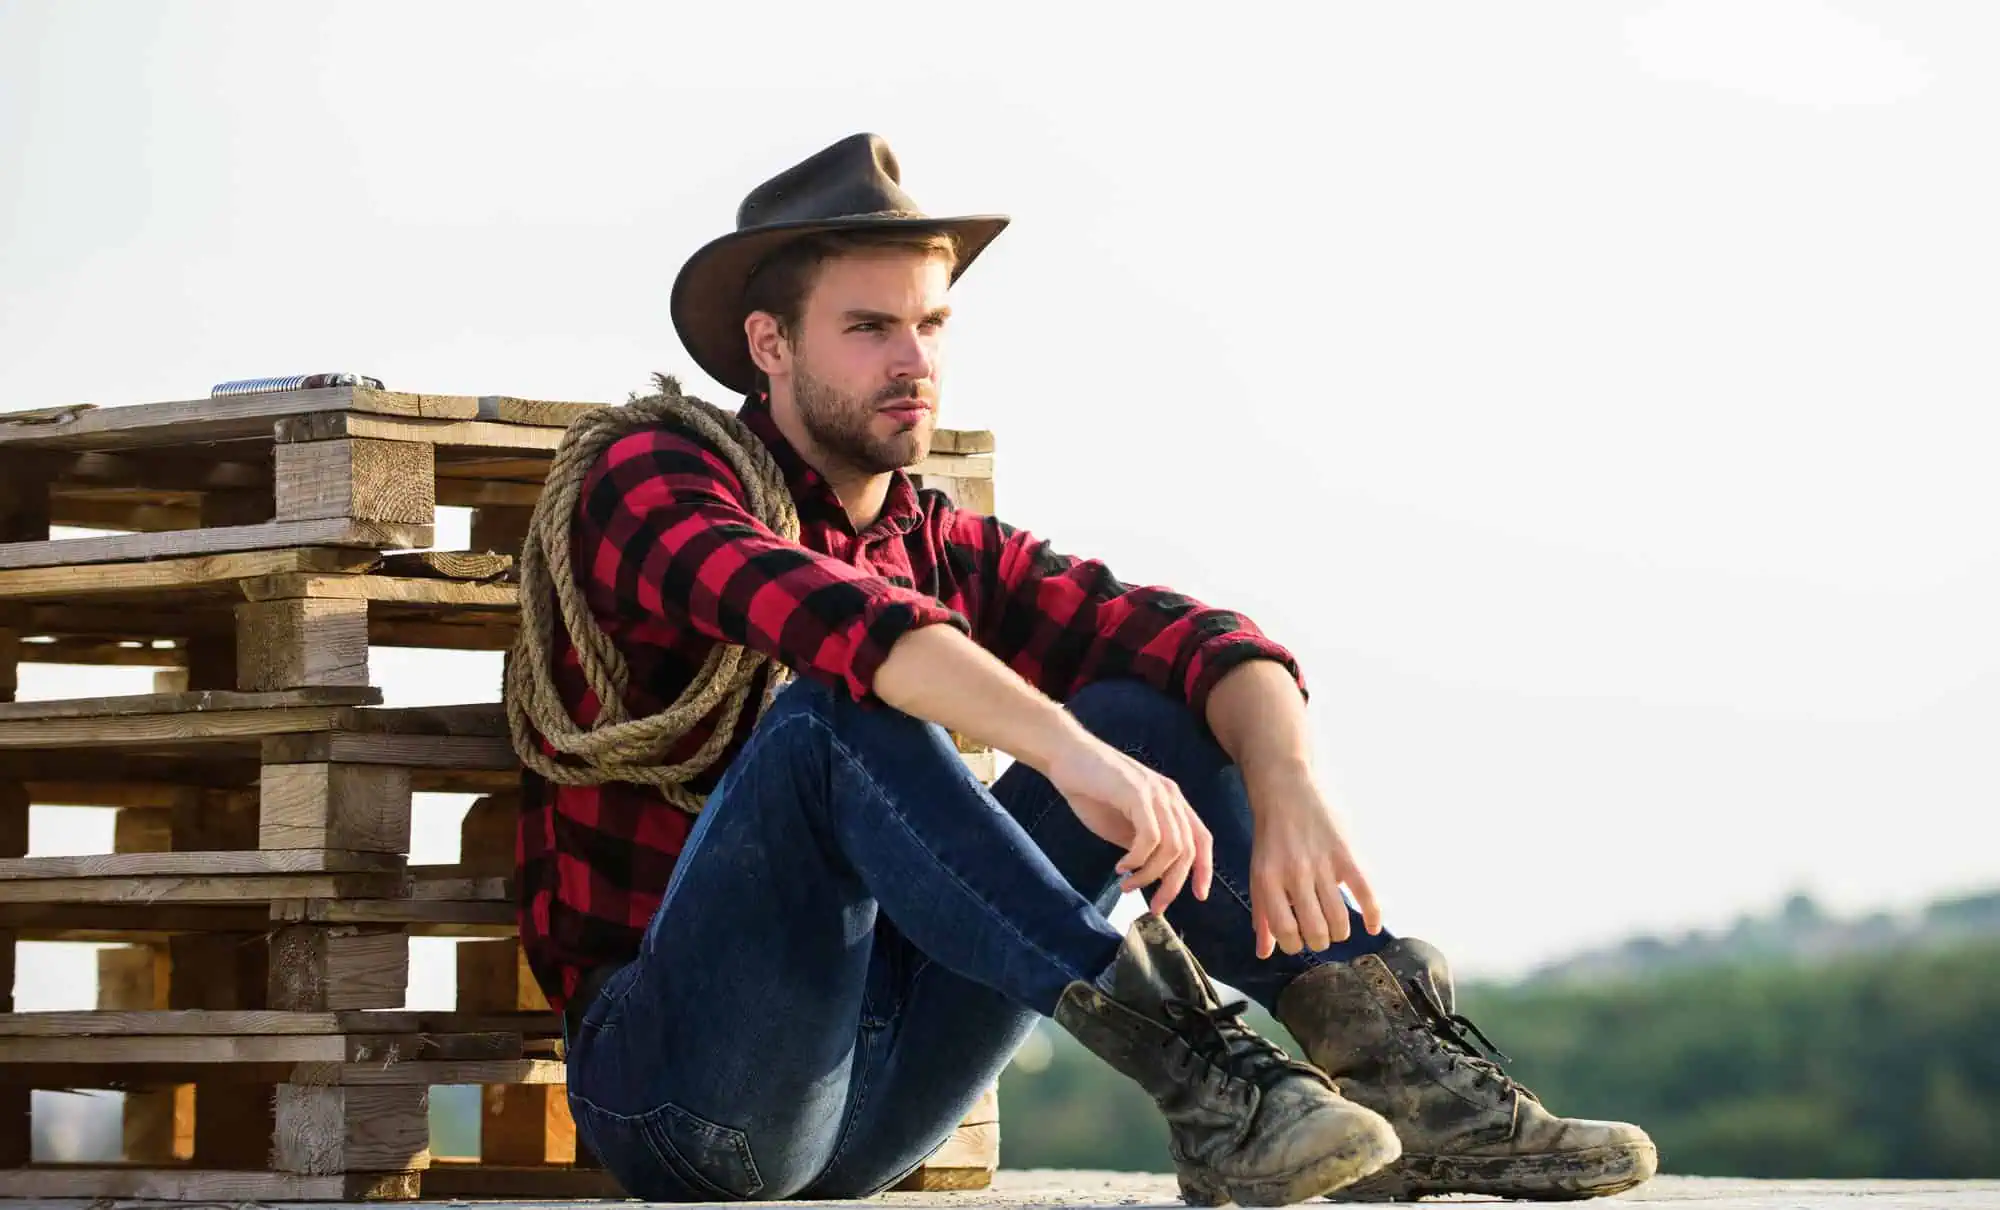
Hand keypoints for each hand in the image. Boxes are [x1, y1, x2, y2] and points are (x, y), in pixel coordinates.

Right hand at [1047, 730, 1213, 916]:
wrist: (1066, 756)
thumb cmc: (1091, 789)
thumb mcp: (1124, 824)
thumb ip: (1144, 844)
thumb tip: (1156, 875)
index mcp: (1171, 801)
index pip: (1202, 839)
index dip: (1204, 870)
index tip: (1198, 897)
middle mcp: (1170, 796)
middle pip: (1188, 850)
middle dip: (1173, 885)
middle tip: (1154, 906)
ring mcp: (1155, 793)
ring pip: (1171, 848)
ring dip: (1150, 875)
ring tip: (1127, 885)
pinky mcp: (1137, 793)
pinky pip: (1150, 838)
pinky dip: (1137, 859)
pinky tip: (1120, 866)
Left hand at [1246, 762, 1381, 957]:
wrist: (1286, 786)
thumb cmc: (1271, 835)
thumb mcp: (1258, 872)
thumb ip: (1262, 914)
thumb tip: (1264, 953)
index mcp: (1268, 880)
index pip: (1285, 932)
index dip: (1294, 944)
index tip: (1299, 939)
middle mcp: (1295, 874)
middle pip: (1315, 931)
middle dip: (1320, 941)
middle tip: (1321, 933)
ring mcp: (1323, 864)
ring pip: (1339, 920)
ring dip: (1341, 932)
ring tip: (1338, 926)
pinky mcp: (1347, 853)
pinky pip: (1366, 893)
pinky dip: (1373, 915)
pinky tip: (1372, 926)